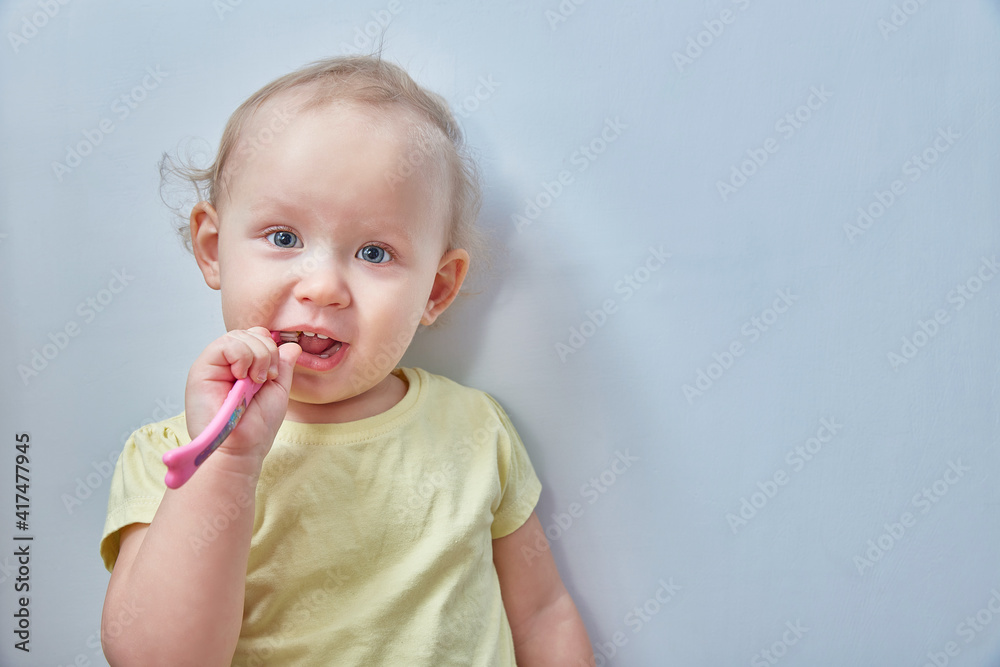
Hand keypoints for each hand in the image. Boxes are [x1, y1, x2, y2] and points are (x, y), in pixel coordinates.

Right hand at [184, 327, 300, 470]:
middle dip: (267, 352)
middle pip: (250, 332)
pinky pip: (225, 344)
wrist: (240, 448)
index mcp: (244, 367)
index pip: (258, 337)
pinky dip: (242, 357)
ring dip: (257, 356)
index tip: (274, 375)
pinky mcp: (201, 369)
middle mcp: (227, 364)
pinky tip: (242, 377)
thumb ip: (283, 366)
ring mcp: (214, 365)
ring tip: (254, 381)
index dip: (271, 348)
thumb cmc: (256, 427)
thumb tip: (292, 345)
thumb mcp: (277, 390)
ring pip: (239, 335)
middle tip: (266, 379)